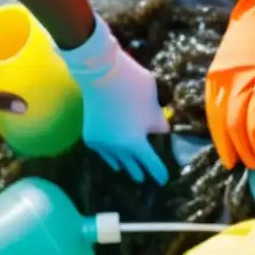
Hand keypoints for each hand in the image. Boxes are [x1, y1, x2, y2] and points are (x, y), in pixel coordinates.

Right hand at [64, 18, 169, 184]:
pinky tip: (112, 160)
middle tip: (143, 179)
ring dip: (123, 165)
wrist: (99, 74)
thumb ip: (158, 123)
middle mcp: (118, 148)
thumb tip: (160, 131)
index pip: (151, 163)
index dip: (159, 172)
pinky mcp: (90, 136)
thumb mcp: (154, 104)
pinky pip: (103, 151)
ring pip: (116, 160)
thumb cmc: (133, 87)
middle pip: (132, 164)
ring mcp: (102, 144)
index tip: (163, 181)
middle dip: (139, 171)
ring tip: (125, 170)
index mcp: (136, 143)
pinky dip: (109, 154)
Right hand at [205, 0, 254, 169]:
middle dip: (242, 149)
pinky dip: (214, 123)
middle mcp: (240, 76)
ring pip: (218, 116)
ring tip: (231, 160)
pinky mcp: (215, 70)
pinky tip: (221, 137)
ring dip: (224, 141)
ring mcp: (223, 73)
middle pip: (235, 124)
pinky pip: (211, 103)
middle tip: (251, 165)